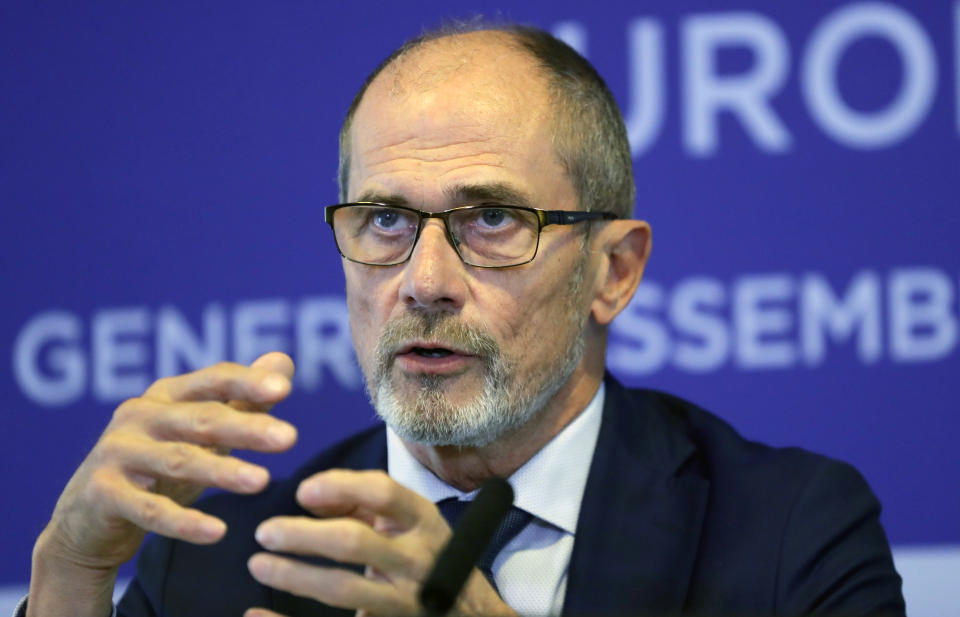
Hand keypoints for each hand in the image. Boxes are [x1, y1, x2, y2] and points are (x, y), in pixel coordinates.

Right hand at [34, 352, 297, 572]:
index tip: (285, 388)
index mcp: (167, 395)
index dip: (247, 382)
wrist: (87, 517)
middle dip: (246, 427)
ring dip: (222, 471)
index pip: (213, 380)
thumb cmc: (156, 465)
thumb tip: (284, 362)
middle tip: (290, 438)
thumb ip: (241, 399)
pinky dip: (184, 522)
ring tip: (262, 482)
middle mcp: (139, 415)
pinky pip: (149, 510)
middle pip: (201, 419)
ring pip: (178, 461)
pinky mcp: (104, 493)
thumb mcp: (199, 432)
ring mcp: (117, 452)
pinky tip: (217, 531)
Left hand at [245, 470, 516, 616]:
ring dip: (295, 576)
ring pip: (343, 589)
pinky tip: (258, 614)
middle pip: (355, 543)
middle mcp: (417, 558)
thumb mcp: (407, 518)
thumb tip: (309, 496)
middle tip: (265, 532)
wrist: (468, 611)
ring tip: (259, 564)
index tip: (301, 492)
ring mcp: (403, 599)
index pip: (384, 492)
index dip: (340, 487)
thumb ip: (361, 501)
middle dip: (305, 536)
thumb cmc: (427, 551)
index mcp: (423, 520)